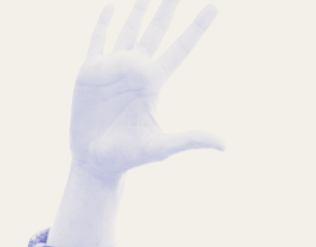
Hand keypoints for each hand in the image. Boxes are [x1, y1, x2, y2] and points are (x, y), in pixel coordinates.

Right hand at [67, 0, 221, 185]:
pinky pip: (98, 40)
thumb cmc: (129, 157)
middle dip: (168, 6)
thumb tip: (225, 144)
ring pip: (129, 28)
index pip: (181, 47)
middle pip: (157, 29)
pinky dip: (104, 22)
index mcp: (154, 81)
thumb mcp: (161, 148)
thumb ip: (191, 139)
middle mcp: (136, 69)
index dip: (197, 28)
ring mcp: (113, 67)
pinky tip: (111, 6)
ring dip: (138, 7)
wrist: (95, 163)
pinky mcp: (90, 71)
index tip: (214, 7)